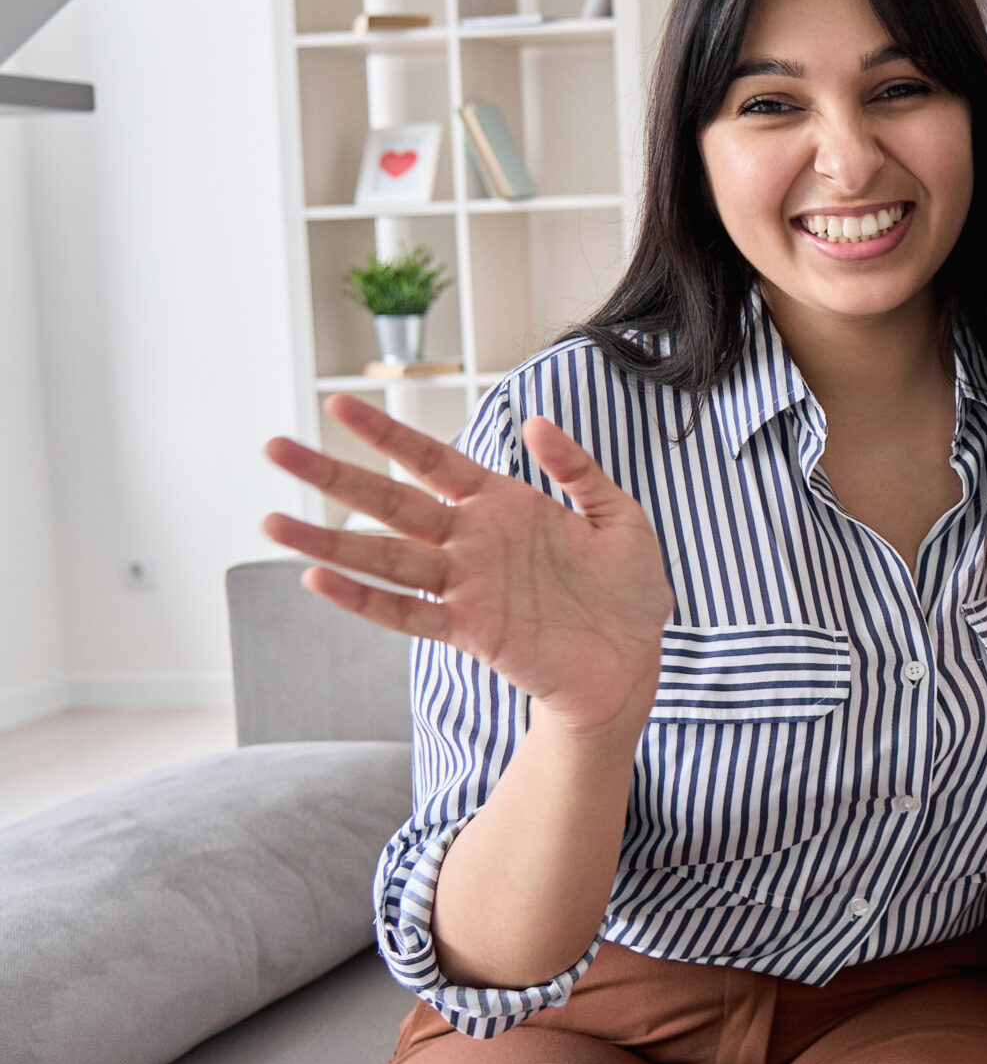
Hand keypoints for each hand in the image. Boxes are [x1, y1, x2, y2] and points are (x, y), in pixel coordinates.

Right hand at [261, 393, 672, 734]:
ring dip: (328, 542)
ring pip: (384, 557)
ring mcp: (467, 587)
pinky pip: (408, 613)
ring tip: (273, 521)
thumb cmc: (628, 589)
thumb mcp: (619, 516)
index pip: (432, 458)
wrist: (635, 661)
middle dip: (332, 476)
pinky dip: (364, 600)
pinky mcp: (472, 631)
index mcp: (504, 506)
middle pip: (390, 501)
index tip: (340, 402)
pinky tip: (319, 582)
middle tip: (273, 448)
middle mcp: (473, 542)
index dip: (387, 432)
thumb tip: (535, 421)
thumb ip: (578, 469)